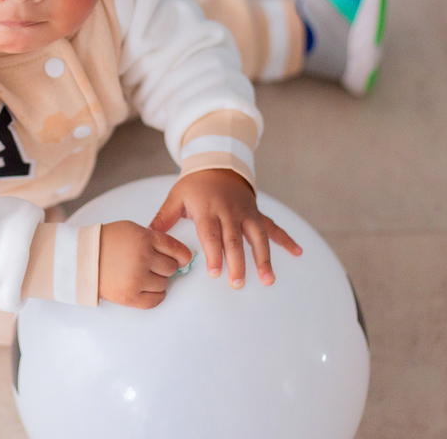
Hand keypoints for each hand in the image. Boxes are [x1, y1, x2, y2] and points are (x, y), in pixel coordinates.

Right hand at [98, 220, 192, 308]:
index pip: (175, 248)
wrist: (81, 258)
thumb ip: (154, 238)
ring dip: (158, 280)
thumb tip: (177, 254)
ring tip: (144, 274)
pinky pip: (156, 300)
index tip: (183, 259)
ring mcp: (136, 279)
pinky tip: (149, 288)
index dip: (182, 255)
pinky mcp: (130, 297)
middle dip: (165, 267)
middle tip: (153, 265)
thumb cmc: (106, 242)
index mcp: (143, 238)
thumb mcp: (132, 229)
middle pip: (171, 268)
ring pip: (164, 284)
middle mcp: (142, 258)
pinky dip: (156, 295)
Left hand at [150, 169, 301, 288]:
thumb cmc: (195, 185)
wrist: (218, 164)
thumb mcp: (176, 196)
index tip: (216, 272)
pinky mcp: (257, 214)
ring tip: (268, 279)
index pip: (211, 234)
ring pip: (257, 237)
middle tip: (237, 283)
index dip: (215, 253)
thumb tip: (148, 235)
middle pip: (235, 240)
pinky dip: (287, 239)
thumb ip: (164, 218)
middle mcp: (229, 212)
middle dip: (237, 263)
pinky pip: (274, 227)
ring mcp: (246, 213)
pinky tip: (299, 252)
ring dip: (264, 258)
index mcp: (208, 209)